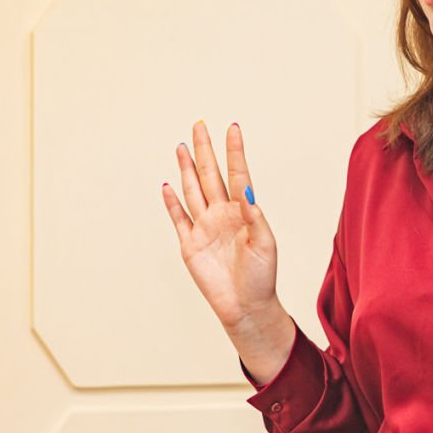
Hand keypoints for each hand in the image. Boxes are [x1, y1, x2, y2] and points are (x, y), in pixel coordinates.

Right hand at [161, 120, 280, 333]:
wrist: (245, 306)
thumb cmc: (262, 277)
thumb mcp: (265, 245)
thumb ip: (255, 217)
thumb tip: (246, 192)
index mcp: (243, 212)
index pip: (238, 174)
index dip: (235, 152)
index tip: (233, 128)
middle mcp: (222, 215)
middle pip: (210, 176)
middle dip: (205, 151)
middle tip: (200, 126)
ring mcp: (205, 228)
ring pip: (193, 191)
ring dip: (187, 169)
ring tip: (182, 147)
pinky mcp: (190, 244)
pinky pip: (179, 218)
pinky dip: (171, 202)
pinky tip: (167, 185)